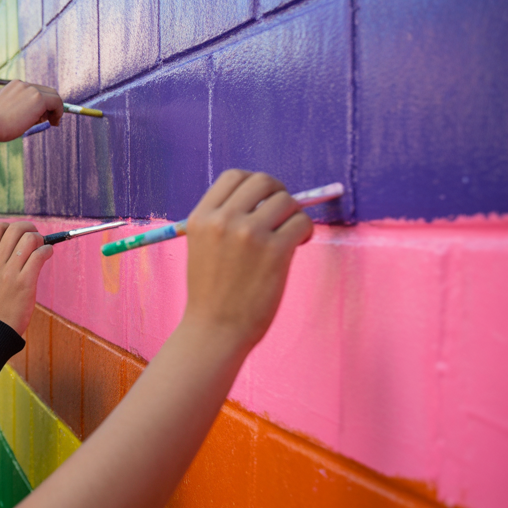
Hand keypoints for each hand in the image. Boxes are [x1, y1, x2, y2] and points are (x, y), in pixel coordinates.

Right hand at [0, 80, 63, 140]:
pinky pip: (57, 102)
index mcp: (14, 85)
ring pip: (53, 97)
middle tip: (53, 118)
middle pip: (47, 91)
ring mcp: (31, 89)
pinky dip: (59, 112)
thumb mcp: (8, 111)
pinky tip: (55, 122)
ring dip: (55, 110)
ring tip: (52, 122)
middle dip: (53, 104)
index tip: (45, 114)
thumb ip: (21, 108)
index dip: (44, 102)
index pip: (36, 90)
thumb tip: (38, 116)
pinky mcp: (38, 98)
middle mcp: (23, 84)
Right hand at [0, 221, 52, 334]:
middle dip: (29, 228)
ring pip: (29, 239)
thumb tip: (23, 243)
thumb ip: (0, 261)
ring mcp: (10, 272)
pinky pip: (40, 255)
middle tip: (36, 237)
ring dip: (40, 240)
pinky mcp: (25, 282)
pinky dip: (47, 251)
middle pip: (15, 229)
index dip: (11, 227)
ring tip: (42, 248)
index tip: (19, 235)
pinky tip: (47, 255)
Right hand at [183, 170, 313, 347]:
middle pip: (263, 181)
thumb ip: (223, 221)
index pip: (234, 177)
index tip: (262, 201)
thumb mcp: (202, 247)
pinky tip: (298, 244)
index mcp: (201, 217)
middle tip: (281, 215)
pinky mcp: (275, 251)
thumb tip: (265, 200)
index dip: (254, 185)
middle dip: (278, 194)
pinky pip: (302, 222)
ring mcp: (249, 233)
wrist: (214, 330)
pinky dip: (305, 231)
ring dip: (293, 215)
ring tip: (290, 235)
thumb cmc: (211, 293)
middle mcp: (223, 220)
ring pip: (286, 201)